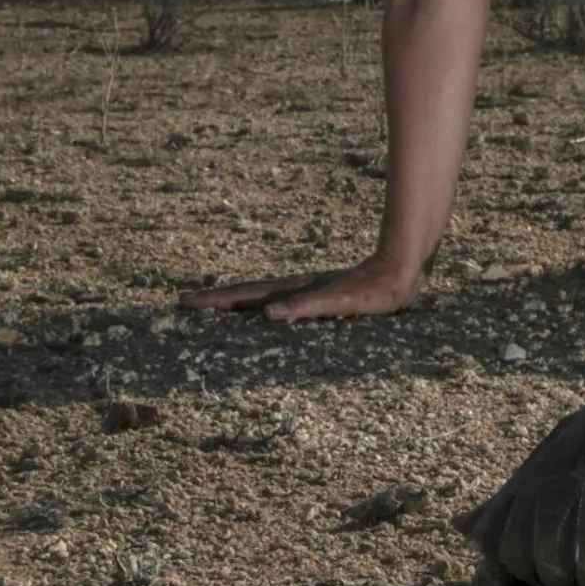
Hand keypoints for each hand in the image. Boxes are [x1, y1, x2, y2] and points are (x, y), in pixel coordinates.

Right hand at [178, 258, 418, 321]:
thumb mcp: (340, 302)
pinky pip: (279, 298)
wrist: (401, 270)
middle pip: (247, 292)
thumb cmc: (374, 291)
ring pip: (261, 294)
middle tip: (183, 300)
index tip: (184, 301)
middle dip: (215, 299)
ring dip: (235, 299)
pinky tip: (262, 310)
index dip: (215, 300)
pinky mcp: (320, 293)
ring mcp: (306, 289)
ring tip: (212, 304)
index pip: (246, 295)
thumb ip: (307, 307)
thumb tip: (269, 315)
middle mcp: (296, 288)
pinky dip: (261, 302)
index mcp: (295, 290)